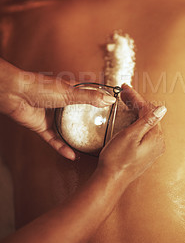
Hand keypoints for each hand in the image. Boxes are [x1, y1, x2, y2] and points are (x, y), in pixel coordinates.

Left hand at [0, 59, 115, 159]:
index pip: (88, 96)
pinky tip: (71, 155)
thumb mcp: (69, 92)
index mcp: (69, 91)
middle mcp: (61, 104)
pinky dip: (62, 148)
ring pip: (66, 130)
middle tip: (103, 133)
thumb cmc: (39, 87)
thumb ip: (90, 97)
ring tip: (89, 147)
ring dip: (75, 138)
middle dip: (89, 123)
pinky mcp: (42, 127)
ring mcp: (52, 116)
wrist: (15, 94)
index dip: (99, 102)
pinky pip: (54, 140)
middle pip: (78, 115)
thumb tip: (110, 99)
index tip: (112, 110)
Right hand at [97, 84, 166, 184]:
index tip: (125, 88)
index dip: (136, 98)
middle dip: (136, 103)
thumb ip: (147, 121)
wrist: (111, 180)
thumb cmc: (117, 159)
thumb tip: (162, 108)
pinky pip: (144, 132)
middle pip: (148, 116)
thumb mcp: (130, 135)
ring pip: (146, 123)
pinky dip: (136, 122)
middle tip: (123, 93)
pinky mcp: (145, 153)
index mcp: (156, 137)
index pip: (148, 110)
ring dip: (135, 111)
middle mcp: (157, 143)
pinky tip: (129, 118)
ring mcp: (152, 149)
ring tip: (125, 101)